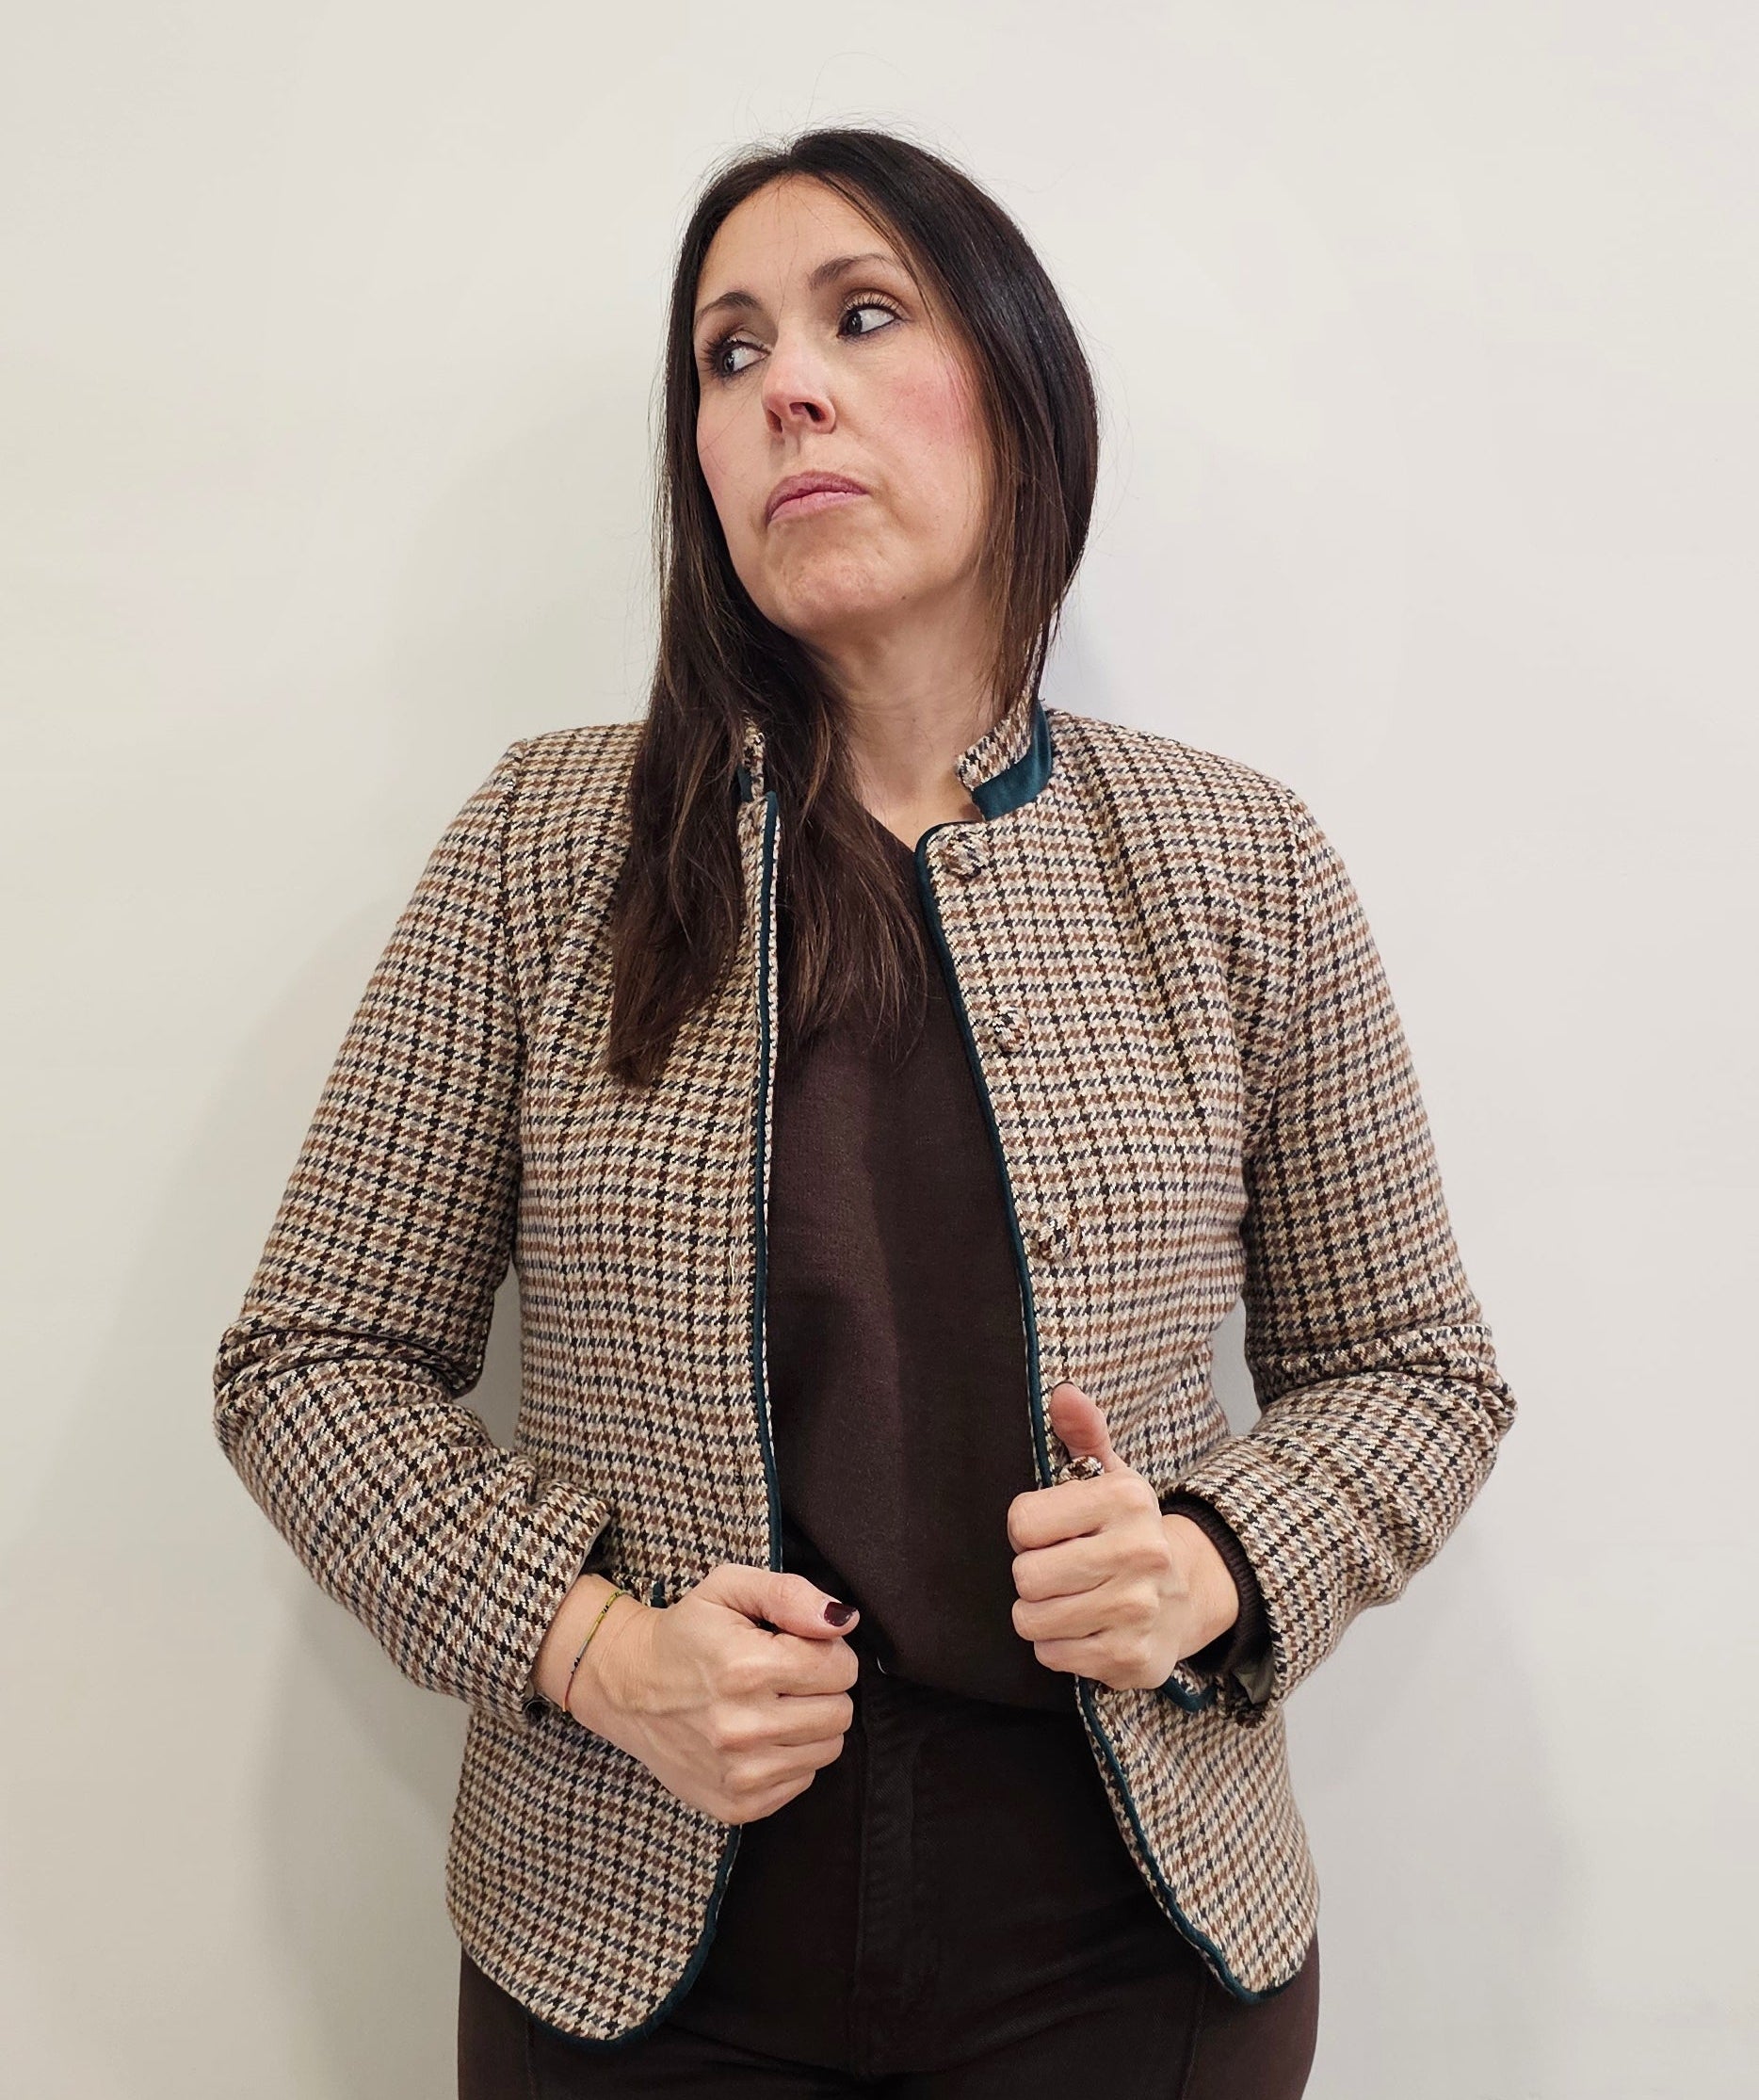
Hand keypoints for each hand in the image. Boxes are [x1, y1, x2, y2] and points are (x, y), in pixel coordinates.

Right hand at [567, 1563, 862, 1826]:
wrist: (627, 1688)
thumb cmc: (685, 1633)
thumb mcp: (730, 1588)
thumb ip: (791, 1594)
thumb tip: (844, 1621)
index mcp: (745, 1668)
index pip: (841, 1668)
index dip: (827, 1650)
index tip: (796, 1646)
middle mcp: (743, 1728)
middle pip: (840, 1712)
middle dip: (823, 1688)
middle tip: (786, 1676)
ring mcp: (739, 1775)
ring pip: (829, 1749)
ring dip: (810, 1724)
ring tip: (772, 1704)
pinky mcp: (737, 1806)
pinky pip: (803, 1780)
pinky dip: (791, 1757)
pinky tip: (758, 1736)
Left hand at [1007, 1381, 1241, 1691]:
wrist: (1190, 1591)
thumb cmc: (1129, 1530)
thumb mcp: (1110, 1474)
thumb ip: (1082, 1430)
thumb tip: (1063, 1393)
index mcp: (1127, 1500)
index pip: (1023, 1520)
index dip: (1027, 1530)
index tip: (1052, 1531)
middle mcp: (1140, 1553)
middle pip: (1026, 1576)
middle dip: (1032, 1576)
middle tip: (1060, 1570)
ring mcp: (1138, 1610)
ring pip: (1033, 1621)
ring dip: (1040, 1615)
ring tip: (1069, 1600)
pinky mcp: (1133, 1658)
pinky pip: (1053, 1656)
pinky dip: (1059, 1647)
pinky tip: (1086, 1628)